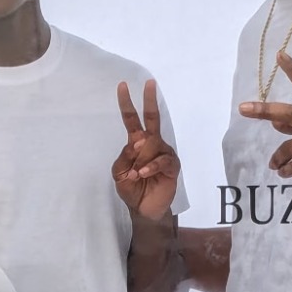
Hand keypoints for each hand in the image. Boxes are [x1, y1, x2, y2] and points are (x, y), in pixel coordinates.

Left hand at [112, 79, 179, 220]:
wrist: (144, 209)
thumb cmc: (131, 188)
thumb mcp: (118, 173)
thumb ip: (124, 156)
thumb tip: (136, 142)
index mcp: (136, 142)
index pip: (131, 119)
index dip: (126, 103)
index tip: (122, 86)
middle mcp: (152, 143)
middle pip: (152, 118)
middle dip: (150, 100)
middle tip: (149, 83)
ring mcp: (164, 152)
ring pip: (152, 144)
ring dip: (140, 160)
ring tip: (134, 175)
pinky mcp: (172, 165)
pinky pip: (161, 160)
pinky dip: (149, 167)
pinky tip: (142, 174)